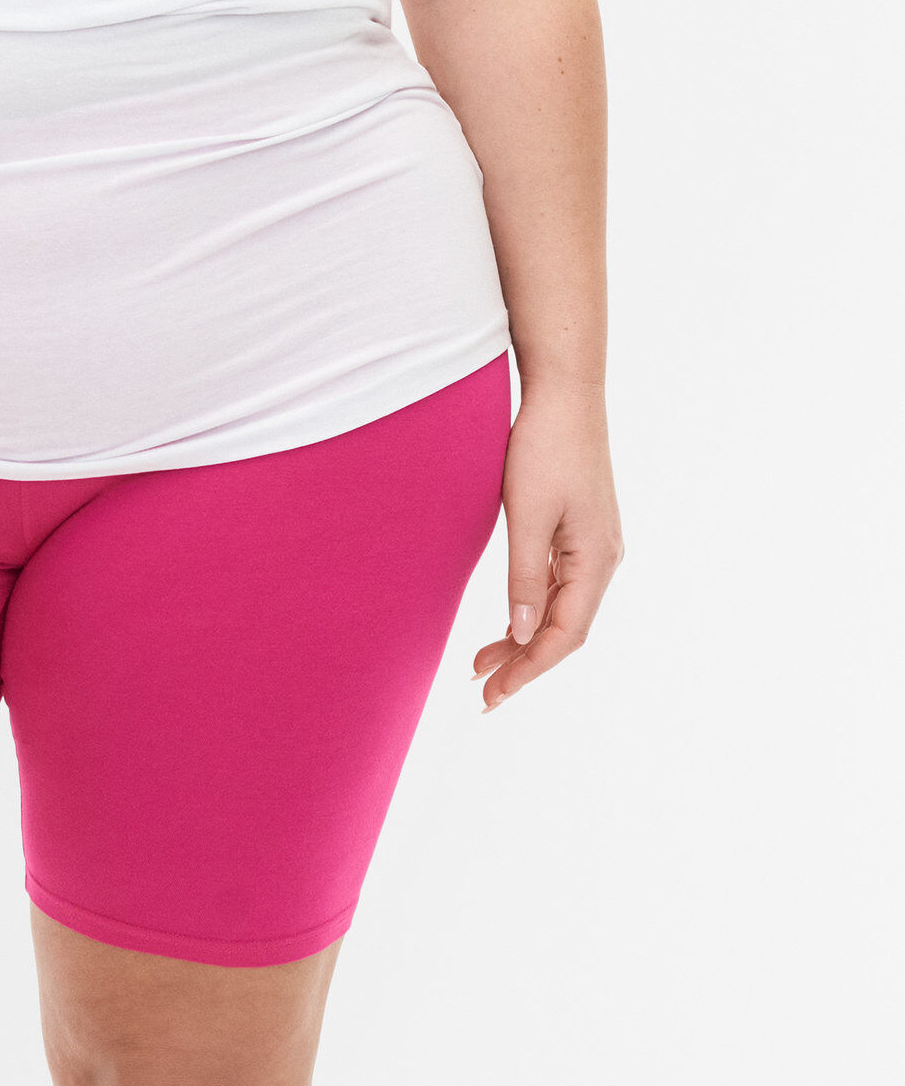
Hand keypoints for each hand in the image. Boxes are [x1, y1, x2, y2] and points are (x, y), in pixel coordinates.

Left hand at [472, 378, 623, 710]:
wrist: (564, 389)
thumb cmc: (544, 446)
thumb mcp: (527, 513)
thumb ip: (525, 575)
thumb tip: (524, 633)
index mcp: (597, 560)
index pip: (564, 635)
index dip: (528, 670)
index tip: (492, 695)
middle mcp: (604, 558)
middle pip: (566, 628)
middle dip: (524, 662)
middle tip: (481, 689)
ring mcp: (595, 542)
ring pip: (562, 607)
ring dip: (525, 636)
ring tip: (484, 661)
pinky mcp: (580, 526)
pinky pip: (560, 583)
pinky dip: (533, 605)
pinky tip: (511, 616)